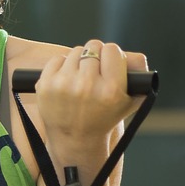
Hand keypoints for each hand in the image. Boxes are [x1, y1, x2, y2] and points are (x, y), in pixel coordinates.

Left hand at [33, 40, 148, 149]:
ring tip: (81, 79)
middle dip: (95, 56)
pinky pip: (57, 59)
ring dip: (79, 61)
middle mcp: (87, 86)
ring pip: (75, 52)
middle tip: (94, 71)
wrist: (75, 138)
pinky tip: (67, 81)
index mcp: (111, 89)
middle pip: (93, 47)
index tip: (109, 63)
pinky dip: (62, 67)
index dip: (112, 55)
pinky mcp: (45, 85)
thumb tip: (132, 55)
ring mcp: (64, 85)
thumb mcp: (131, 100)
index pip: (112, 50)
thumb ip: (139, 73)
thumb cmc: (106, 116)